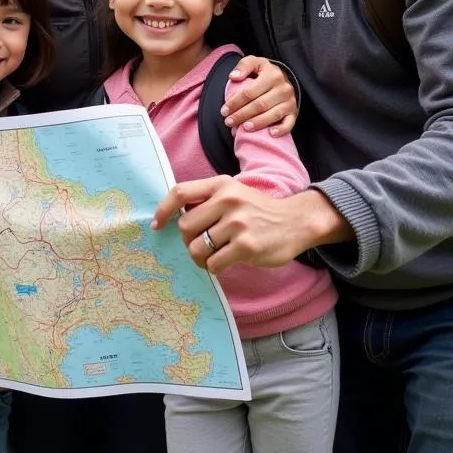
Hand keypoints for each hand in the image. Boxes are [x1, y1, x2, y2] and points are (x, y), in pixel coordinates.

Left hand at [151, 179, 349, 272]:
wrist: (296, 221)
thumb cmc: (258, 210)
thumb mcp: (234, 193)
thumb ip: (208, 200)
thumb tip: (174, 218)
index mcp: (221, 185)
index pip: (180, 192)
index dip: (163, 210)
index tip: (157, 224)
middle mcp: (227, 200)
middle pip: (185, 226)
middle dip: (188, 240)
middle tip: (200, 245)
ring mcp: (237, 223)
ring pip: (196, 248)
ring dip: (200, 258)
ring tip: (211, 257)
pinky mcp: (246, 246)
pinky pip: (214, 263)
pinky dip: (214, 267)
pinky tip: (224, 262)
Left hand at [222, 56, 297, 134]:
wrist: (283, 78)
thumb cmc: (264, 72)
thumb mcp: (253, 62)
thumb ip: (243, 66)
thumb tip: (233, 77)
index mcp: (272, 75)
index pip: (250, 92)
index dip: (235, 102)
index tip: (224, 111)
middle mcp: (283, 88)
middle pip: (260, 105)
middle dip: (242, 115)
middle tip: (229, 122)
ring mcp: (290, 101)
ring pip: (273, 115)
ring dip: (258, 123)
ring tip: (244, 128)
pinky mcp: (293, 112)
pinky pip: (289, 123)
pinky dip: (281, 130)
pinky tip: (270, 134)